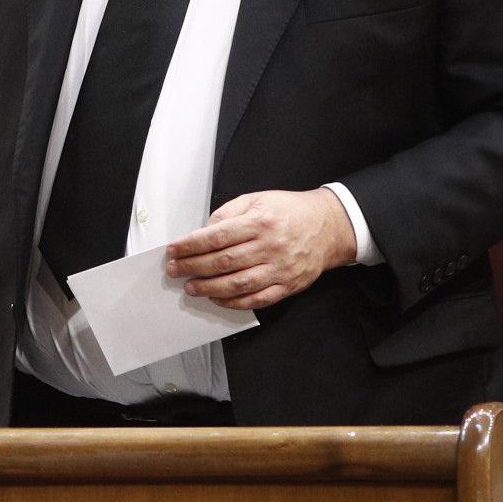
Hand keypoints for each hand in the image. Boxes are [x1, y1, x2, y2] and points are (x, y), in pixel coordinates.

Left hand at [166, 189, 356, 310]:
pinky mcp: (287, 286)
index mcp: (260, 222)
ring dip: (209, 288)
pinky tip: (217, 298)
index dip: (191, 245)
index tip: (174, 250)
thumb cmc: (290, 211)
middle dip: (193, 267)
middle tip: (175, 270)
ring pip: (238, 284)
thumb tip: (202, 232)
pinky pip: (256, 300)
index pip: (217, 236)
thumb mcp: (257, 199)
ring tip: (191, 287)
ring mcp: (280, 269)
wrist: (329, 226)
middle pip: (223, 262)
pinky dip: (233, 302)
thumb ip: (228, 213)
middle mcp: (270, 247)